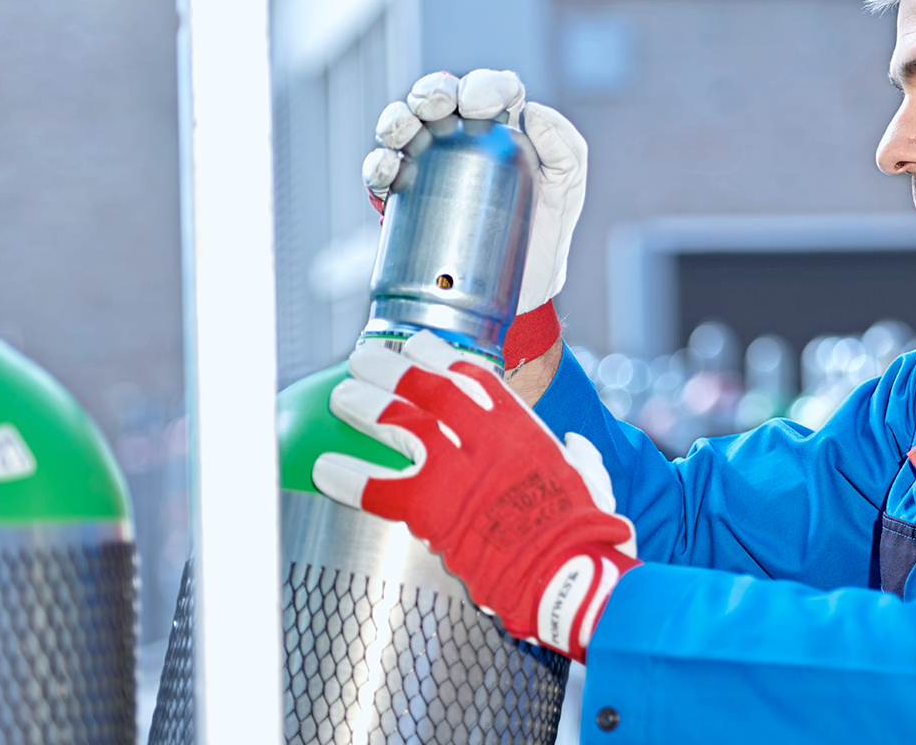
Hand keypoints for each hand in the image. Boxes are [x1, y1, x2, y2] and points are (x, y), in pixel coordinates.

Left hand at [314, 330, 637, 661]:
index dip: (441, 356)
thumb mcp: (591, 482)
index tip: (419, 345)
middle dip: (392, 367)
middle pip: (427, 388)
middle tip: (364, 357)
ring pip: (400, 424)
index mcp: (522, 428)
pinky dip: (349, 477)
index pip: (474, 378)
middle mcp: (485, 439)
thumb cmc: (588, 532)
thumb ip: (581, 460)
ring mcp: (456, 472)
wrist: (566, 571)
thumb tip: (577, 448)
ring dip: (366, 406)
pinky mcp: (433, 512)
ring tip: (341, 395)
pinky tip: (323, 467)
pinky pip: (379, 489)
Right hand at [362, 70, 585, 318]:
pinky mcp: (404, 195)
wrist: (518, 294)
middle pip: (439, 97)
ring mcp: (428, 163)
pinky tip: (389, 168)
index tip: (483, 106)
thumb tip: (533, 113)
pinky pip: (383, 172)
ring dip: (398, 119)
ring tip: (404, 131)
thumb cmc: (545, 236)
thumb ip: (566, 150)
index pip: (491, 89)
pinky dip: (379, 164)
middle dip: (433, 92)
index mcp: (502, 127)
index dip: (484, 85)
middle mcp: (461, 137)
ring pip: (403, 125)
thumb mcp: (568, 191)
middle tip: (439, 106)